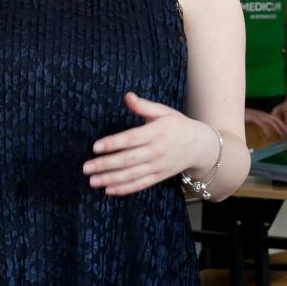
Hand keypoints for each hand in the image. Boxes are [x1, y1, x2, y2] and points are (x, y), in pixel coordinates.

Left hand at [84, 92, 216, 196]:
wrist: (200, 145)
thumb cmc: (178, 125)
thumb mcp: (164, 112)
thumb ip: (144, 106)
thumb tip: (128, 96)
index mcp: (156, 132)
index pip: (131, 139)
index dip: (113, 143)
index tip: (95, 147)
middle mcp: (157, 151)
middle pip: (128, 159)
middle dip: (105, 164)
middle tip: (86, 168)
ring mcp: (158, 166)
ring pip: (132, 174)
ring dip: (111, 179)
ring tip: (92, 181)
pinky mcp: (160, 176)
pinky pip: (140, 184)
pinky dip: (125, 189)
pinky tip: (109, 190)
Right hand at [244, 107, 286, 141]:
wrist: (232, 110)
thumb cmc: (240, 115)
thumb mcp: (250, 119)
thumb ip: (256, 122)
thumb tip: (261, 129)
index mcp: (261, 114)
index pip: (274, 118)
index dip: (281, 124)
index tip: (285, 131)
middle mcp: (261, 114)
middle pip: (276, 120)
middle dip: (283, 127)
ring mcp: (258, 115)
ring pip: (271, 122)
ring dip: (278, 129)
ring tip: (282, 136)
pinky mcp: (253, 118)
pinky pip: (263, 125)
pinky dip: (267, 131)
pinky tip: (269, 137)